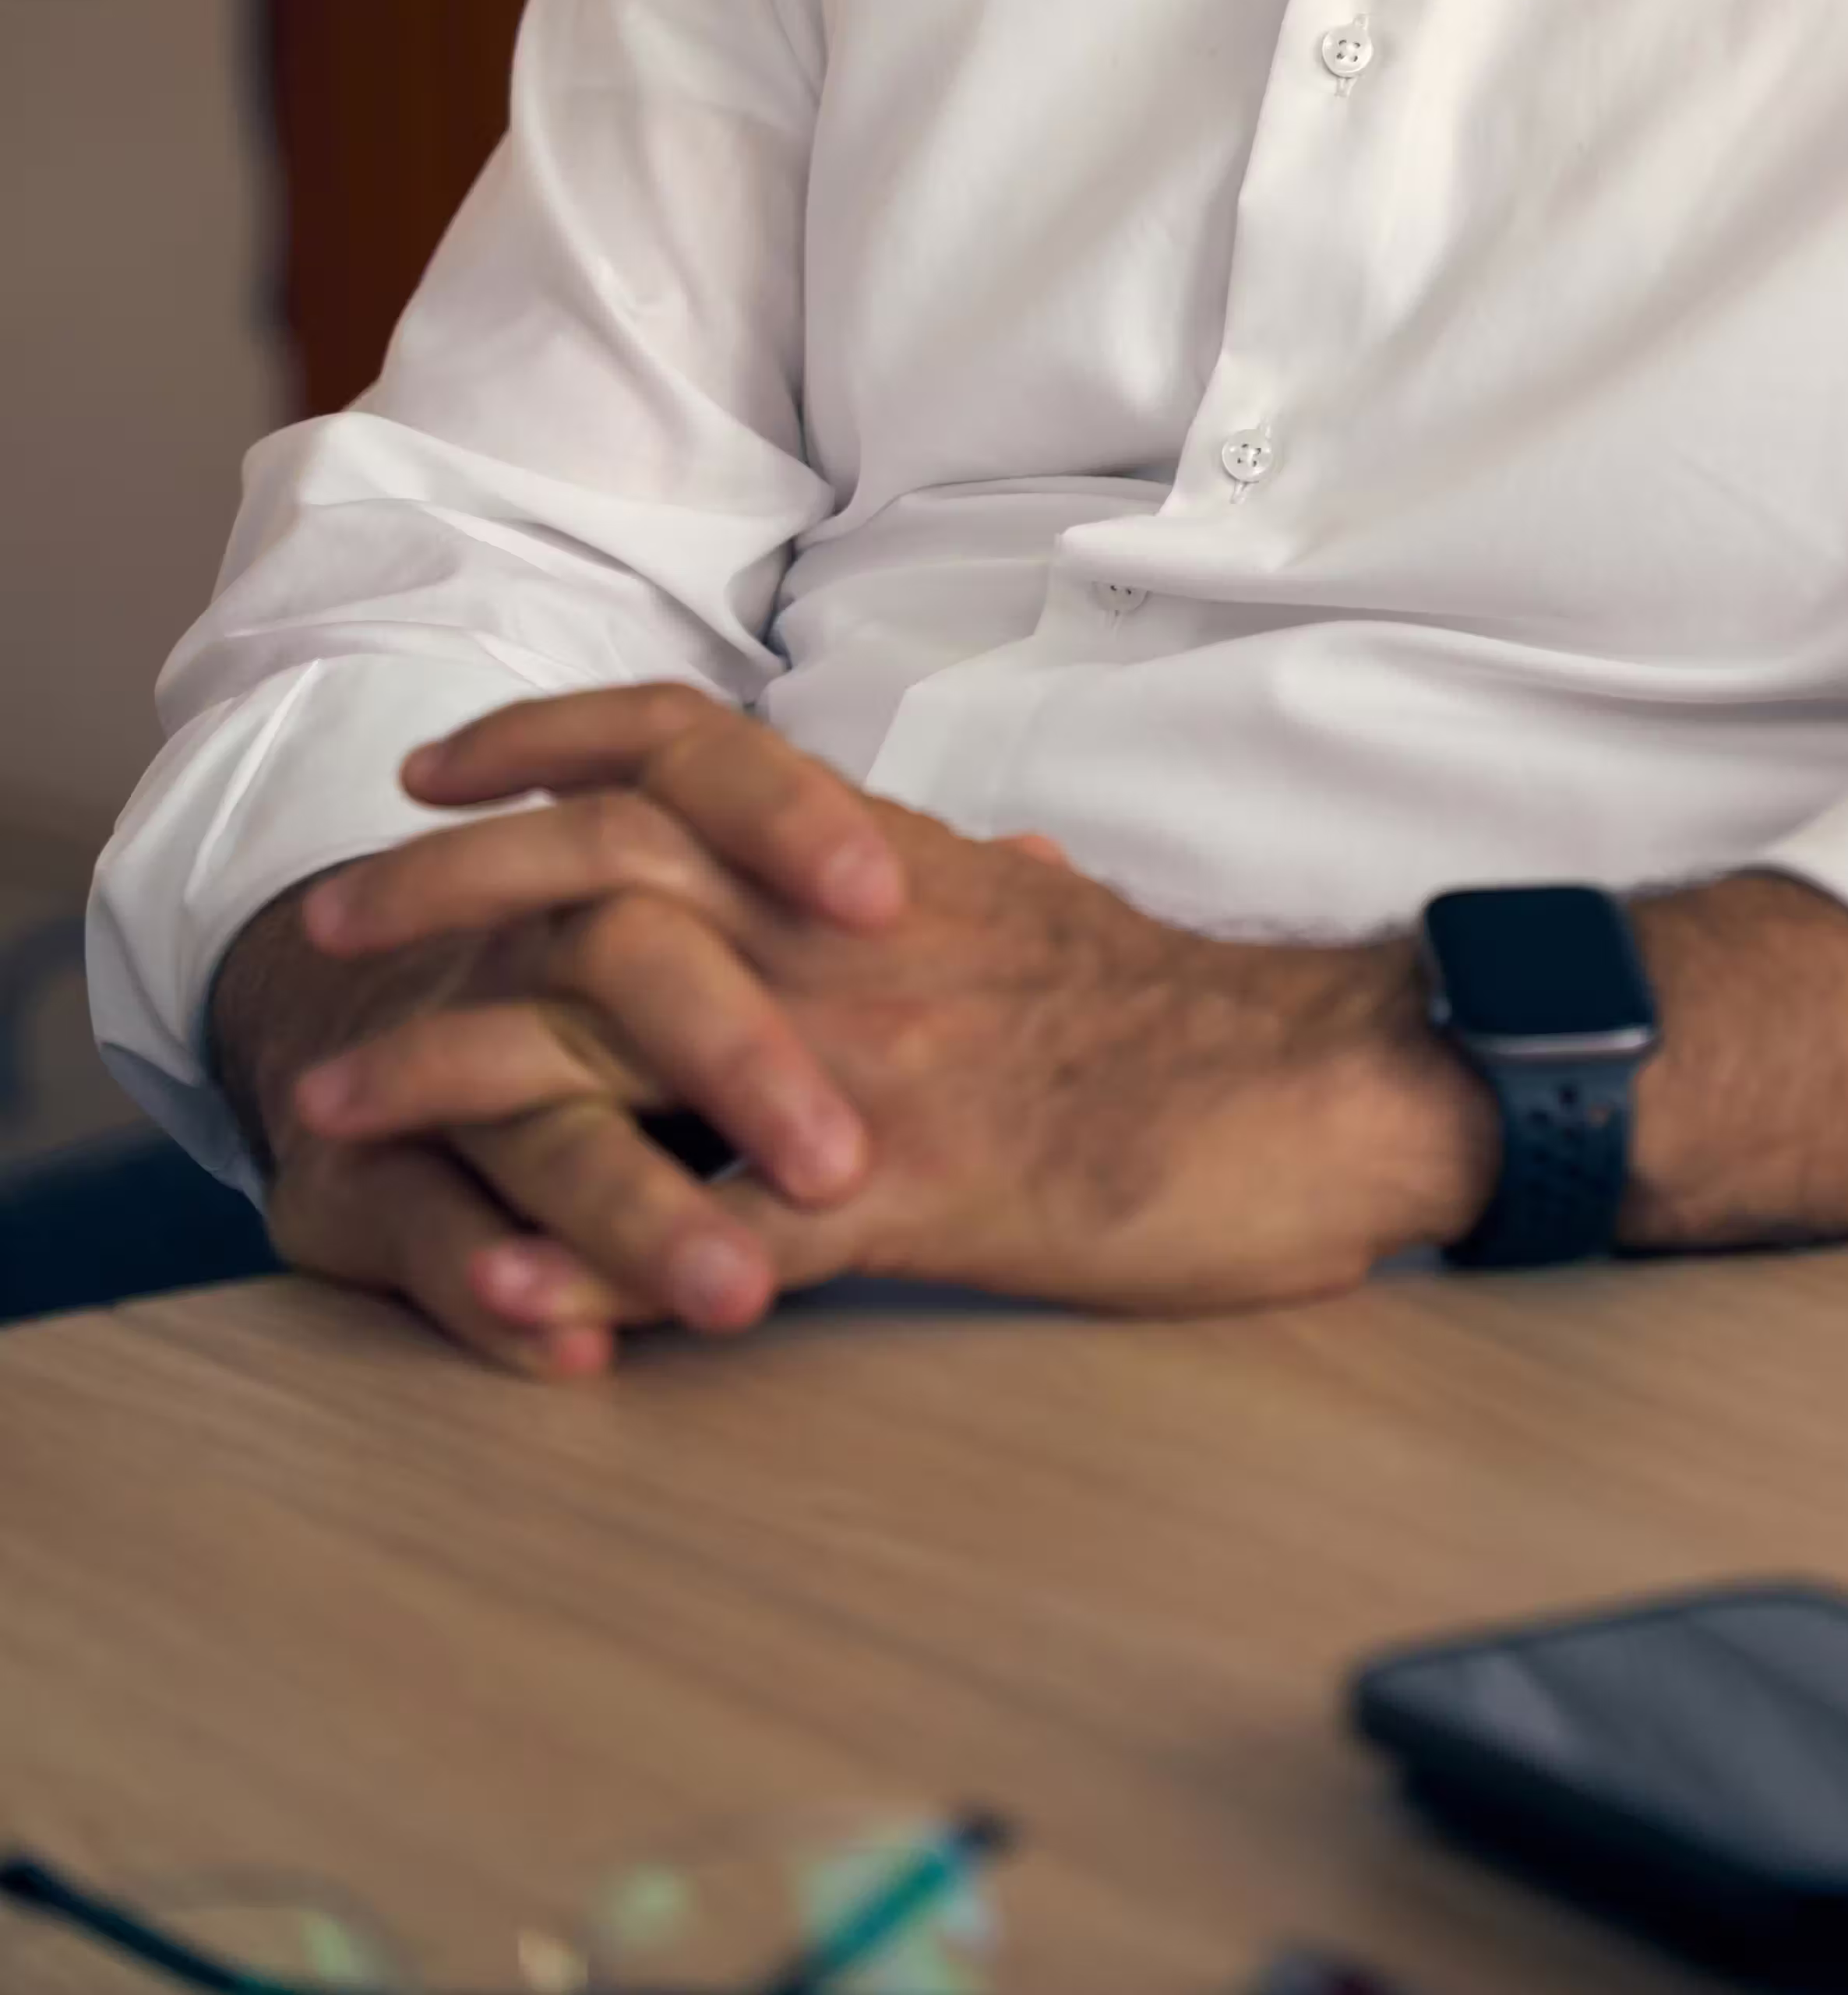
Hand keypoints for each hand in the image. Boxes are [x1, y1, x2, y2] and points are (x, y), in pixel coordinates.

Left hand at [303, 700, 1493, 1334]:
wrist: (1319, 1087)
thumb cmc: (1203, 1019)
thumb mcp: (1073, 920)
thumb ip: (987, 892)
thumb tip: (971, 864)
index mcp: (882, 865)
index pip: (683, 751)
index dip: (546, 741)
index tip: (439, 764)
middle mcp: (847, 938)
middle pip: (598, 876)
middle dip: (441, 890)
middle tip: (331, 922)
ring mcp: (861, 1066)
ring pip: (609, 1046)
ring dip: (454, 1074)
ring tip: (341, 1108)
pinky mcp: (901, 1199)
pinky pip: (709, 1234)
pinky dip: (596, 1265)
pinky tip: (512, 1302)